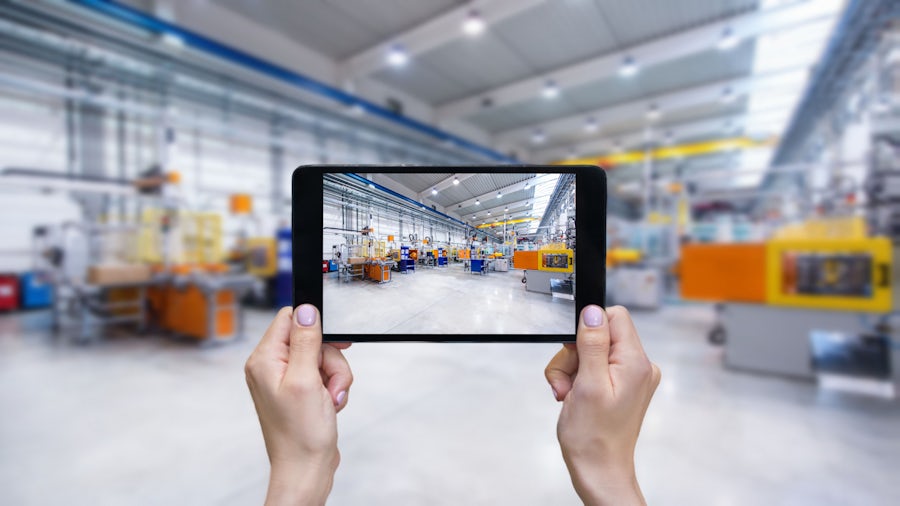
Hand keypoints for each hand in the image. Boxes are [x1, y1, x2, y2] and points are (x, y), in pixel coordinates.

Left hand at [244, 305, 352, 505]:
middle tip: (329, 383)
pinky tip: (330, 405)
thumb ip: (305, 341)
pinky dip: (333, 388)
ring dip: (335, 377)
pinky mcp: (300, 390)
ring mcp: (286, 379)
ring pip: (323, 357)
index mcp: (264, 360)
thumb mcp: (306, 381)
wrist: (306, 469)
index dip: (314, 326)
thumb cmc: (300, 434)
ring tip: (331, 399)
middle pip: (312, 338)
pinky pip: (324, 375)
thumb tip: (306, 309)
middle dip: (330, 360)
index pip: (289, 319)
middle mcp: (271, 366)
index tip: (332, 343)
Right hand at [545, 305, 660, 505]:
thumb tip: (593, 311)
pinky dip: (579, 379)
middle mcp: (639, 366)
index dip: (588, 329)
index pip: (614, 316)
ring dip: (571, 370)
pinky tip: (573, 396)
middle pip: (599, 335)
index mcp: (636, 362)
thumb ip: (593, 344)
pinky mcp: (621, 385)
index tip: (576, 354)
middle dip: (574, 356)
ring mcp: (631, 377)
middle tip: (566, 383)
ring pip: (591, 351)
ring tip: (568, 394)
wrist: (598, 470)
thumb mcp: (588, 385)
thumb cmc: (592, 437)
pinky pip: (594, 367)